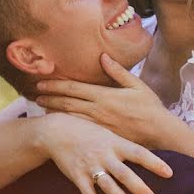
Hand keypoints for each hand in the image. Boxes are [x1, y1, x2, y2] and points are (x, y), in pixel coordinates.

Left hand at [36, 53, 168, 147]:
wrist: (160, 133)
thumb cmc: (150, 107)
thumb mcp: (137, 85)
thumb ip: (118, 71)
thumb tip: (102, 56)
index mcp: (105, 96)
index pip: (74, 89)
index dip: (56, 86)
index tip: (41, 83)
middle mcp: (98, 111)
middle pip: (67, 103)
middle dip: (49, 98)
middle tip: (34, 95)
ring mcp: (99, 126)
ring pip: (71, 118)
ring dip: (54, 112)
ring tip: (41, 108)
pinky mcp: (102, 137)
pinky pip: (80, 130)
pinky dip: (67, 125)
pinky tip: (59, 123)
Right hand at [36, 112, 172, 193]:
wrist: (57, 131)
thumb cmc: (88, 133)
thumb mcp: (108, 135)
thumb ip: (124, 146)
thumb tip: (146, 156)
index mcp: (115, 143)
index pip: (139, 153)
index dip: (155, 163)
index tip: (169, 173)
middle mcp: (104, 155)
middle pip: (124, 173)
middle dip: (138, 187)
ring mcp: (90, 166)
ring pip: (108, 185)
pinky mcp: (77, 176)